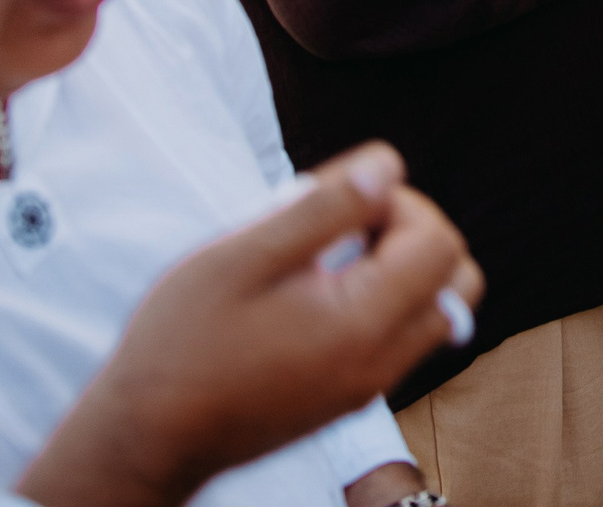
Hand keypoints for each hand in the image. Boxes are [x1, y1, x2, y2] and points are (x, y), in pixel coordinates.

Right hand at [17, 143, 480, 506]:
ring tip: (327, 256)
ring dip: (400, 268)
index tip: (341, 201)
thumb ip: (326, 207)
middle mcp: (380, 363)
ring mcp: (367, 386)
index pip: (439, 242)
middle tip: (347, 224)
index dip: (401, 203)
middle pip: (454, 279)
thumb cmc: (183, 341)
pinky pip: (399, 340)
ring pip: (433, 312)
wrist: (147, 436)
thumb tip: (389, 166)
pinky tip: (313, 292)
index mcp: (363, 323)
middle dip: (415, 233)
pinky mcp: (347, 397)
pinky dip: (381, 303)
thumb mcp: (245, 254)